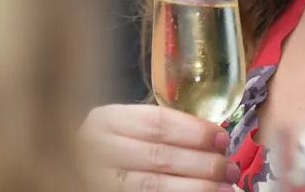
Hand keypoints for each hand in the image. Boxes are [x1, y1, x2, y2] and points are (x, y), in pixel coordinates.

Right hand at [79, 104, 239, 191]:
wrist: (75, 166)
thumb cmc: (110, 144)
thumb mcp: (125, 126)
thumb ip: (158, 128)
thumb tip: (214, 138)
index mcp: (106, 120)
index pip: (156, 123)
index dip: (194, 132)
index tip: (222, 139)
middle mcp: (97, 150)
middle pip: (159, 157)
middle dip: (201, 164)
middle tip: (229, 169)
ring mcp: (99, 179)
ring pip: (153, 186)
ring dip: (195, 188)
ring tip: (224, 189)